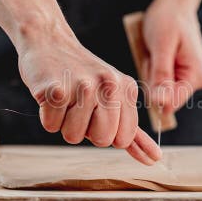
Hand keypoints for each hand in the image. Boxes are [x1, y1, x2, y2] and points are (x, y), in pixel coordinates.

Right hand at [0, 0, 161, 164]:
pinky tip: (50, 93)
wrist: (49, 42)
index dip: (104, 132)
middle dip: (85, 131)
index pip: (122, 139)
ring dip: (64, 123)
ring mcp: (83, 86)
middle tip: (79, 106)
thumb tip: (155, 158)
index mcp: (127, 89)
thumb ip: (132, 131)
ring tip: (65, 98)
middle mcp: (109, 85)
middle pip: (101, 140)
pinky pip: (51, 126)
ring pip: (73, 136)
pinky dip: (46, 115)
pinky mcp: (56, 89)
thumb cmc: (81, 75)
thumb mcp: (114, 97)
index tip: (96, 112)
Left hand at [144, 0, 201, 114]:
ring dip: (153, 73)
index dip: (154, 89)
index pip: (171, 102)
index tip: (154, 63)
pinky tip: (158, 55)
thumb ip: (162, 77)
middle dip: (153, 77)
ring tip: (157, 52)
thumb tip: (161, 104)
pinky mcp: (184, 75)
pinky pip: (162, 82)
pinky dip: (155, 70)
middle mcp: (199, 81)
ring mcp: (192, 78)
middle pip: (165, 97)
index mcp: (197, 76)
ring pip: (161, 90)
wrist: (175, 4)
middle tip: (155, 54)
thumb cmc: (168, 19)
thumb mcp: (161, 47)